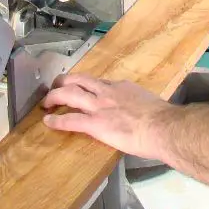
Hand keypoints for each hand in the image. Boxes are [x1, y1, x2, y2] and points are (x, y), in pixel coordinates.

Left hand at [42, 73, 171, 160]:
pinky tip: (48, 122)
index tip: (82, 88)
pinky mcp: (95, 124)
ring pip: (69, 94)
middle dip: (63, 82)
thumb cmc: (161, 118)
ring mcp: (99, 107)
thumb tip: (140, 112)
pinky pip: (70, 120)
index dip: (86, 84)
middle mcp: (107, 92)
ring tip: (46, 102)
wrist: (162, 127)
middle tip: (55, 87)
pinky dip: (56, 120)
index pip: (98, 82)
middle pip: (78, 81)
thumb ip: (138, 104)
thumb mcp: (148, 102)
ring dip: (54, 97)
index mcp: (121, 87)